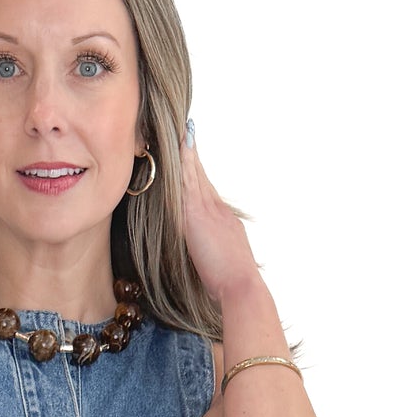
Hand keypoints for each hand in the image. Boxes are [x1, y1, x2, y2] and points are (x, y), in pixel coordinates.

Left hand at [179, 118, 262, 306]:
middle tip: (186, 130)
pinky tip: (176, 150)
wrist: (241, 285)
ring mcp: (208, 210)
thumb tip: (209, 254)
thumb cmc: (232, 284)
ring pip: (194, 174)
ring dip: (187, 152)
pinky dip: (183, 164)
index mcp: (224, 220)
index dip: (199, 172)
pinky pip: (186, 183)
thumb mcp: (225, 262)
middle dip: (192, 154)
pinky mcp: (196, 215)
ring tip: (180, 130)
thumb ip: (215, 252)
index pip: (207, 190)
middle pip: (201, 176)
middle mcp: (218, 209)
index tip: (193, 155)